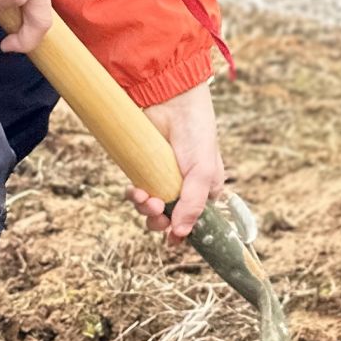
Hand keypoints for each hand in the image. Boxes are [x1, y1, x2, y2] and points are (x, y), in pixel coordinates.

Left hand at [131, 82, 229, 243]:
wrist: (171, 100)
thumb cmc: (196, 132)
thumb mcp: (203, 171)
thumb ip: (193, 204)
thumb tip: (179, 235)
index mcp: (206, 190)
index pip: (195, 221)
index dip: (182, 232)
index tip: (172, 239)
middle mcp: (185, 187)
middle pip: (170, 220)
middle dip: (160, 221)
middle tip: (155, 209)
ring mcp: (163, 179)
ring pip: (151, 210)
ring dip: (145, 209)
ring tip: (143, 196)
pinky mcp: (145, 171)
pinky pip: (138, 194)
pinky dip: (134, 197)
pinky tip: (135, 190)